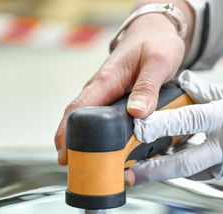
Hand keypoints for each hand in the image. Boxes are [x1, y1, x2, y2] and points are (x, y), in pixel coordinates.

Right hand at [55, 12, 187, 164]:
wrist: (156, 32)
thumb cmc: (155, 43)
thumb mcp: (158, 62)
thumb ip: (148, 87)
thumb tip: (137, 112)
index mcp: (106, 81)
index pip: (77, 109)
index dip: (67, 134)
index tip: (64, 155)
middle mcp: (100, 91)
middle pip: (78, 122)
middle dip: (74, 148)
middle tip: (80, 172)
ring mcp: (105, 97)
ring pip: (89, 125)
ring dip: (89, 147)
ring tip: (98, 172)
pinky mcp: (113, 103)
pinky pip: (103, 123)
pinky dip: (103, 141)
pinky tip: (112, 157)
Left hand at [128, 71, 222, 187]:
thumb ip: (210, 92)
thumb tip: (186, 83)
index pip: (189, 122)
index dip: (161, 125)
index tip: (138, 128)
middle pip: (182, 164)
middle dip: (153, 170)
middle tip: (128, 174)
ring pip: (190, 171)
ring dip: (164, 172)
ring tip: (138, 171)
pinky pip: (203, 170)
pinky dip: (185, 167)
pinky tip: (169, 162)